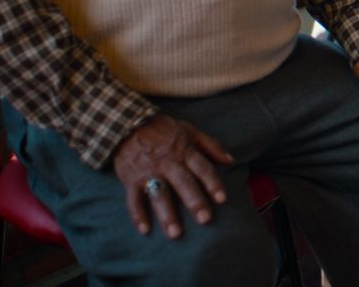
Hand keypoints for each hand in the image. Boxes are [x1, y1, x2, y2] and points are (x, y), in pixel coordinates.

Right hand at [112, 115, 232, 239]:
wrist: (127, 125)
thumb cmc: (164, 130)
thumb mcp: (190, 131)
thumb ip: (211, 145)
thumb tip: (230, 160)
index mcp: (184, 151)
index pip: (202, 168)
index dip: (213, 183)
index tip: (222, 200)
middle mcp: (168, 163)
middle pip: (183, 183)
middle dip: (194, 201)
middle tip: (205, 219)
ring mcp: (148, 172)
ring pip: (159, 194)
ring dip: (167, 214)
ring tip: (175, 233)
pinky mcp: (130, 180)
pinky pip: (133, 199)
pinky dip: (137, 215)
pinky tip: (145, 230)